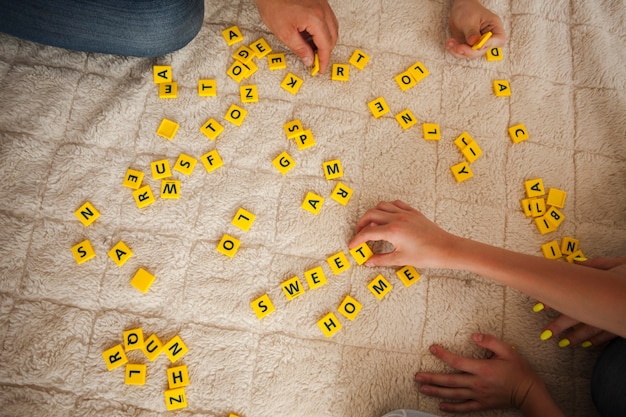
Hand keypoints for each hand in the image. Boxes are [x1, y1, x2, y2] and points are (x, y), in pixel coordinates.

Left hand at [252, 0, 337, 72]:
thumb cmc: (273, 5)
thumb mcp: (284, 33)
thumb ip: (300, 49)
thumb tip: (309, 60)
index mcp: (315, 18)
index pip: (325, 45)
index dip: (324, 60)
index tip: (320, 69)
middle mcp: (322, 10)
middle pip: (332, 36)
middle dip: (326, 51)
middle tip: (316, 61)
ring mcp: (322, 4)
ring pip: (332, 28)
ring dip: (325, 41)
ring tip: (312, 49)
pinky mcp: (319, 1)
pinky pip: (327, 19)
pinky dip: (323, 30)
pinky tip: (311, 35)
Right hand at [348, 200, 459, 268]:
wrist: (446, 249)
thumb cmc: (427, 255)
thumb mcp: (401, 259)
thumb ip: (381, 260)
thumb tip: (368, 262)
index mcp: (393, 231)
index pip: (368, 233)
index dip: (357, 240)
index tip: (352, 246)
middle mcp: (397, 219)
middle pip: (371, 215)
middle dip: (361, 224)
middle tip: (358, 234)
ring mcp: (406, 213)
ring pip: (382, 206)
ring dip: (373, 213)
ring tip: (370, 224)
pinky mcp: (414, 213)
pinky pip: (396, 204)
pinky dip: (387, 208)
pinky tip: (387, 217)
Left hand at [416, 334, 543, 412]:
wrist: (529, 392)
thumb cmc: (519, 370)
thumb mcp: (507, 351)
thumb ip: (490, 342)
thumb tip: (474, 336)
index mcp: (482, 369)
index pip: (457, 362)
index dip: (443, 355)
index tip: (432, 349)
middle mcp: (477, 383)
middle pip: (450, 381)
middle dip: (432, 378)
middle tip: (417, 376)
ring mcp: (478, 395)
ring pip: (453, 395)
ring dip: (436, 392)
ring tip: (423, 388)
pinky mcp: (482, 404)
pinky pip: (464, 407)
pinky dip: (451, 407)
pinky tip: (441, 406)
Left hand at [447, 0, 504, 58]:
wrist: (459, 8)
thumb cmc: (468, 10)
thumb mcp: (470, 19)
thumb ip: (472, 32)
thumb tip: (474, 42)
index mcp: (494, 28)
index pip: (498, 40)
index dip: (489, 45)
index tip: (477, 45)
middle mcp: (488, 38)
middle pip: (482, 50)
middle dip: (469, 51)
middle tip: (458, 47)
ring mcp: (478, 43)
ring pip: (471, 54)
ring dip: (459, 52)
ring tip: (450, 43)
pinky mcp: (469, 46)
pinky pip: (463, 52)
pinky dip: (455, 50)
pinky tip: (449, 44)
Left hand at [537, 257, 625, 346]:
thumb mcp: (617, 264)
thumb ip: (595, 265)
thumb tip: (573, 265)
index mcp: (599, 290)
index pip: (571, 297)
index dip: (554, 302)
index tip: (539, 306)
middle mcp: (605, 307)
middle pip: (579, 317)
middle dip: (560, 326)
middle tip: (544, 334)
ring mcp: (615, 318)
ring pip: (593, 330)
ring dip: (577, 337)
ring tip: (563, 343)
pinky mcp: (624, 326)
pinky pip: (610, 334)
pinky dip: (598, 340)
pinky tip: (588, 345)